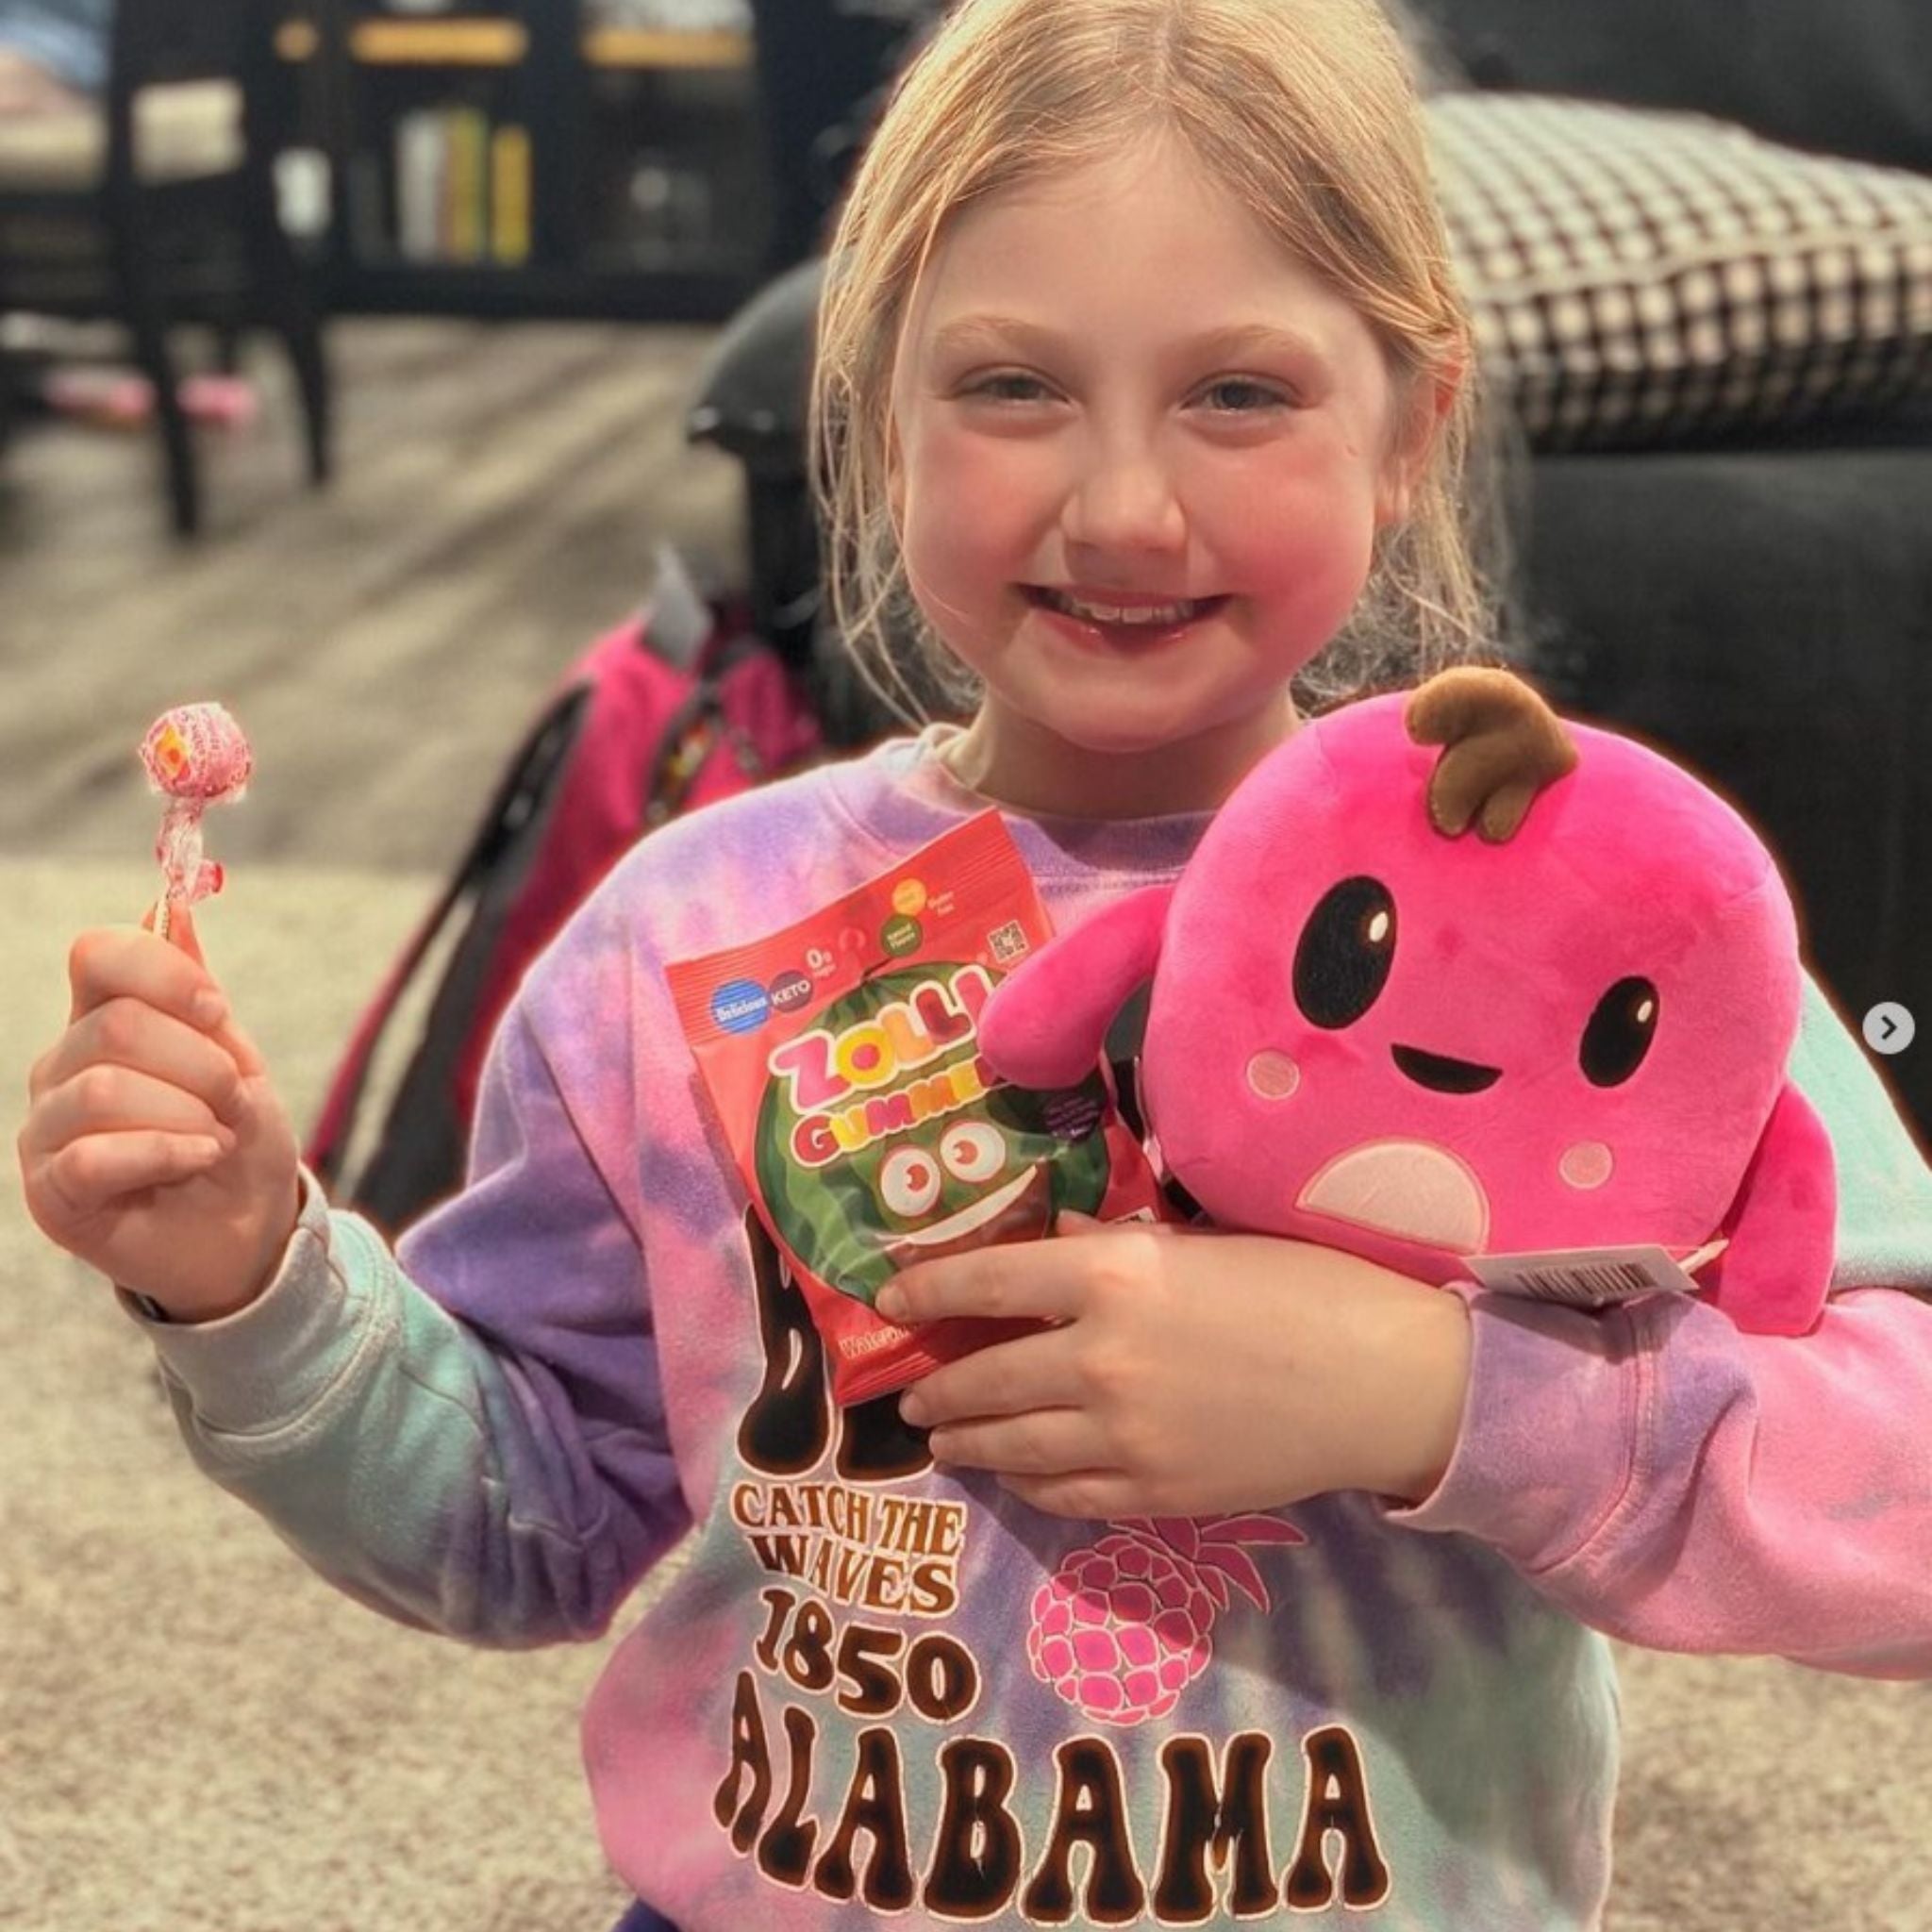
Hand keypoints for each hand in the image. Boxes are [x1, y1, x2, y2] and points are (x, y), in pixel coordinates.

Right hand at [20, 904, 301, 1321]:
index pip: (98, 954)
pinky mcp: (52, 1192)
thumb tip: (170, 904)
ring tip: (216, 1137)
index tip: (216, 1009)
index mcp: (102, 1018)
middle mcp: (61, 1066)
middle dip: (201, 1063)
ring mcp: (48, 1129)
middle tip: (233, 1099)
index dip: (162, 972)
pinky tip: (199, 1159)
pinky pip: (95, 1154)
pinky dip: (167, 1152)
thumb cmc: (237, 1137)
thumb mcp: (235, 1056)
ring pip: (105, 1088)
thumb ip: (196, 989)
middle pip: (117, 1025)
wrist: (248, 1228)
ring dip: (189, 1113)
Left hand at [880, 1215, 1471, 1519]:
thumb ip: (1115, 1247)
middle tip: (912, 1394)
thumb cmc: (1306, 1285)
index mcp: (1112, 1276)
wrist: (1385, 1381)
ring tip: (943, 1443)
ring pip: (1011, 1445)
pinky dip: (1029, 1484)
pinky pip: (1064, 1494)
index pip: (983, 1282)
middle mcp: (1098, 1357)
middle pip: (984, 1377)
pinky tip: (1019, 1477)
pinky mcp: (1153, 1494)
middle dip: (938, 1387)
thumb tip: (1051, 1244)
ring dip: (966, 1443)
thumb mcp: (1203, 1243)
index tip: (889, 1300)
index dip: (925, 1290)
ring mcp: (1121, 1436)